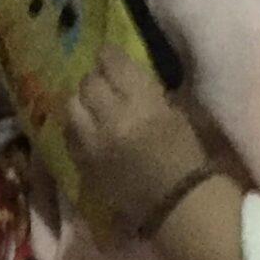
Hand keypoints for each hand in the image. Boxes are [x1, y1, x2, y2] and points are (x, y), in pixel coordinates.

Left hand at [64, 47, 208, 234]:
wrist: (179, 205)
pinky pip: (70, 138)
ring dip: (81, 103)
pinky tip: (87, 132)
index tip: (109, 54)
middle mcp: (111, 118)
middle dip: (95, 79)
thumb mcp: (178, 113)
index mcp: (141, 101)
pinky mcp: (84, 166)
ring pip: (71, 108)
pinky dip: (76, 129)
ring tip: (91, 107)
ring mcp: (93, 144)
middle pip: (87, 84)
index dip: (108, 55)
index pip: (112, 63)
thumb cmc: (189, 157)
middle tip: (102, 82)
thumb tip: (131, 76)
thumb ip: (150, 91)